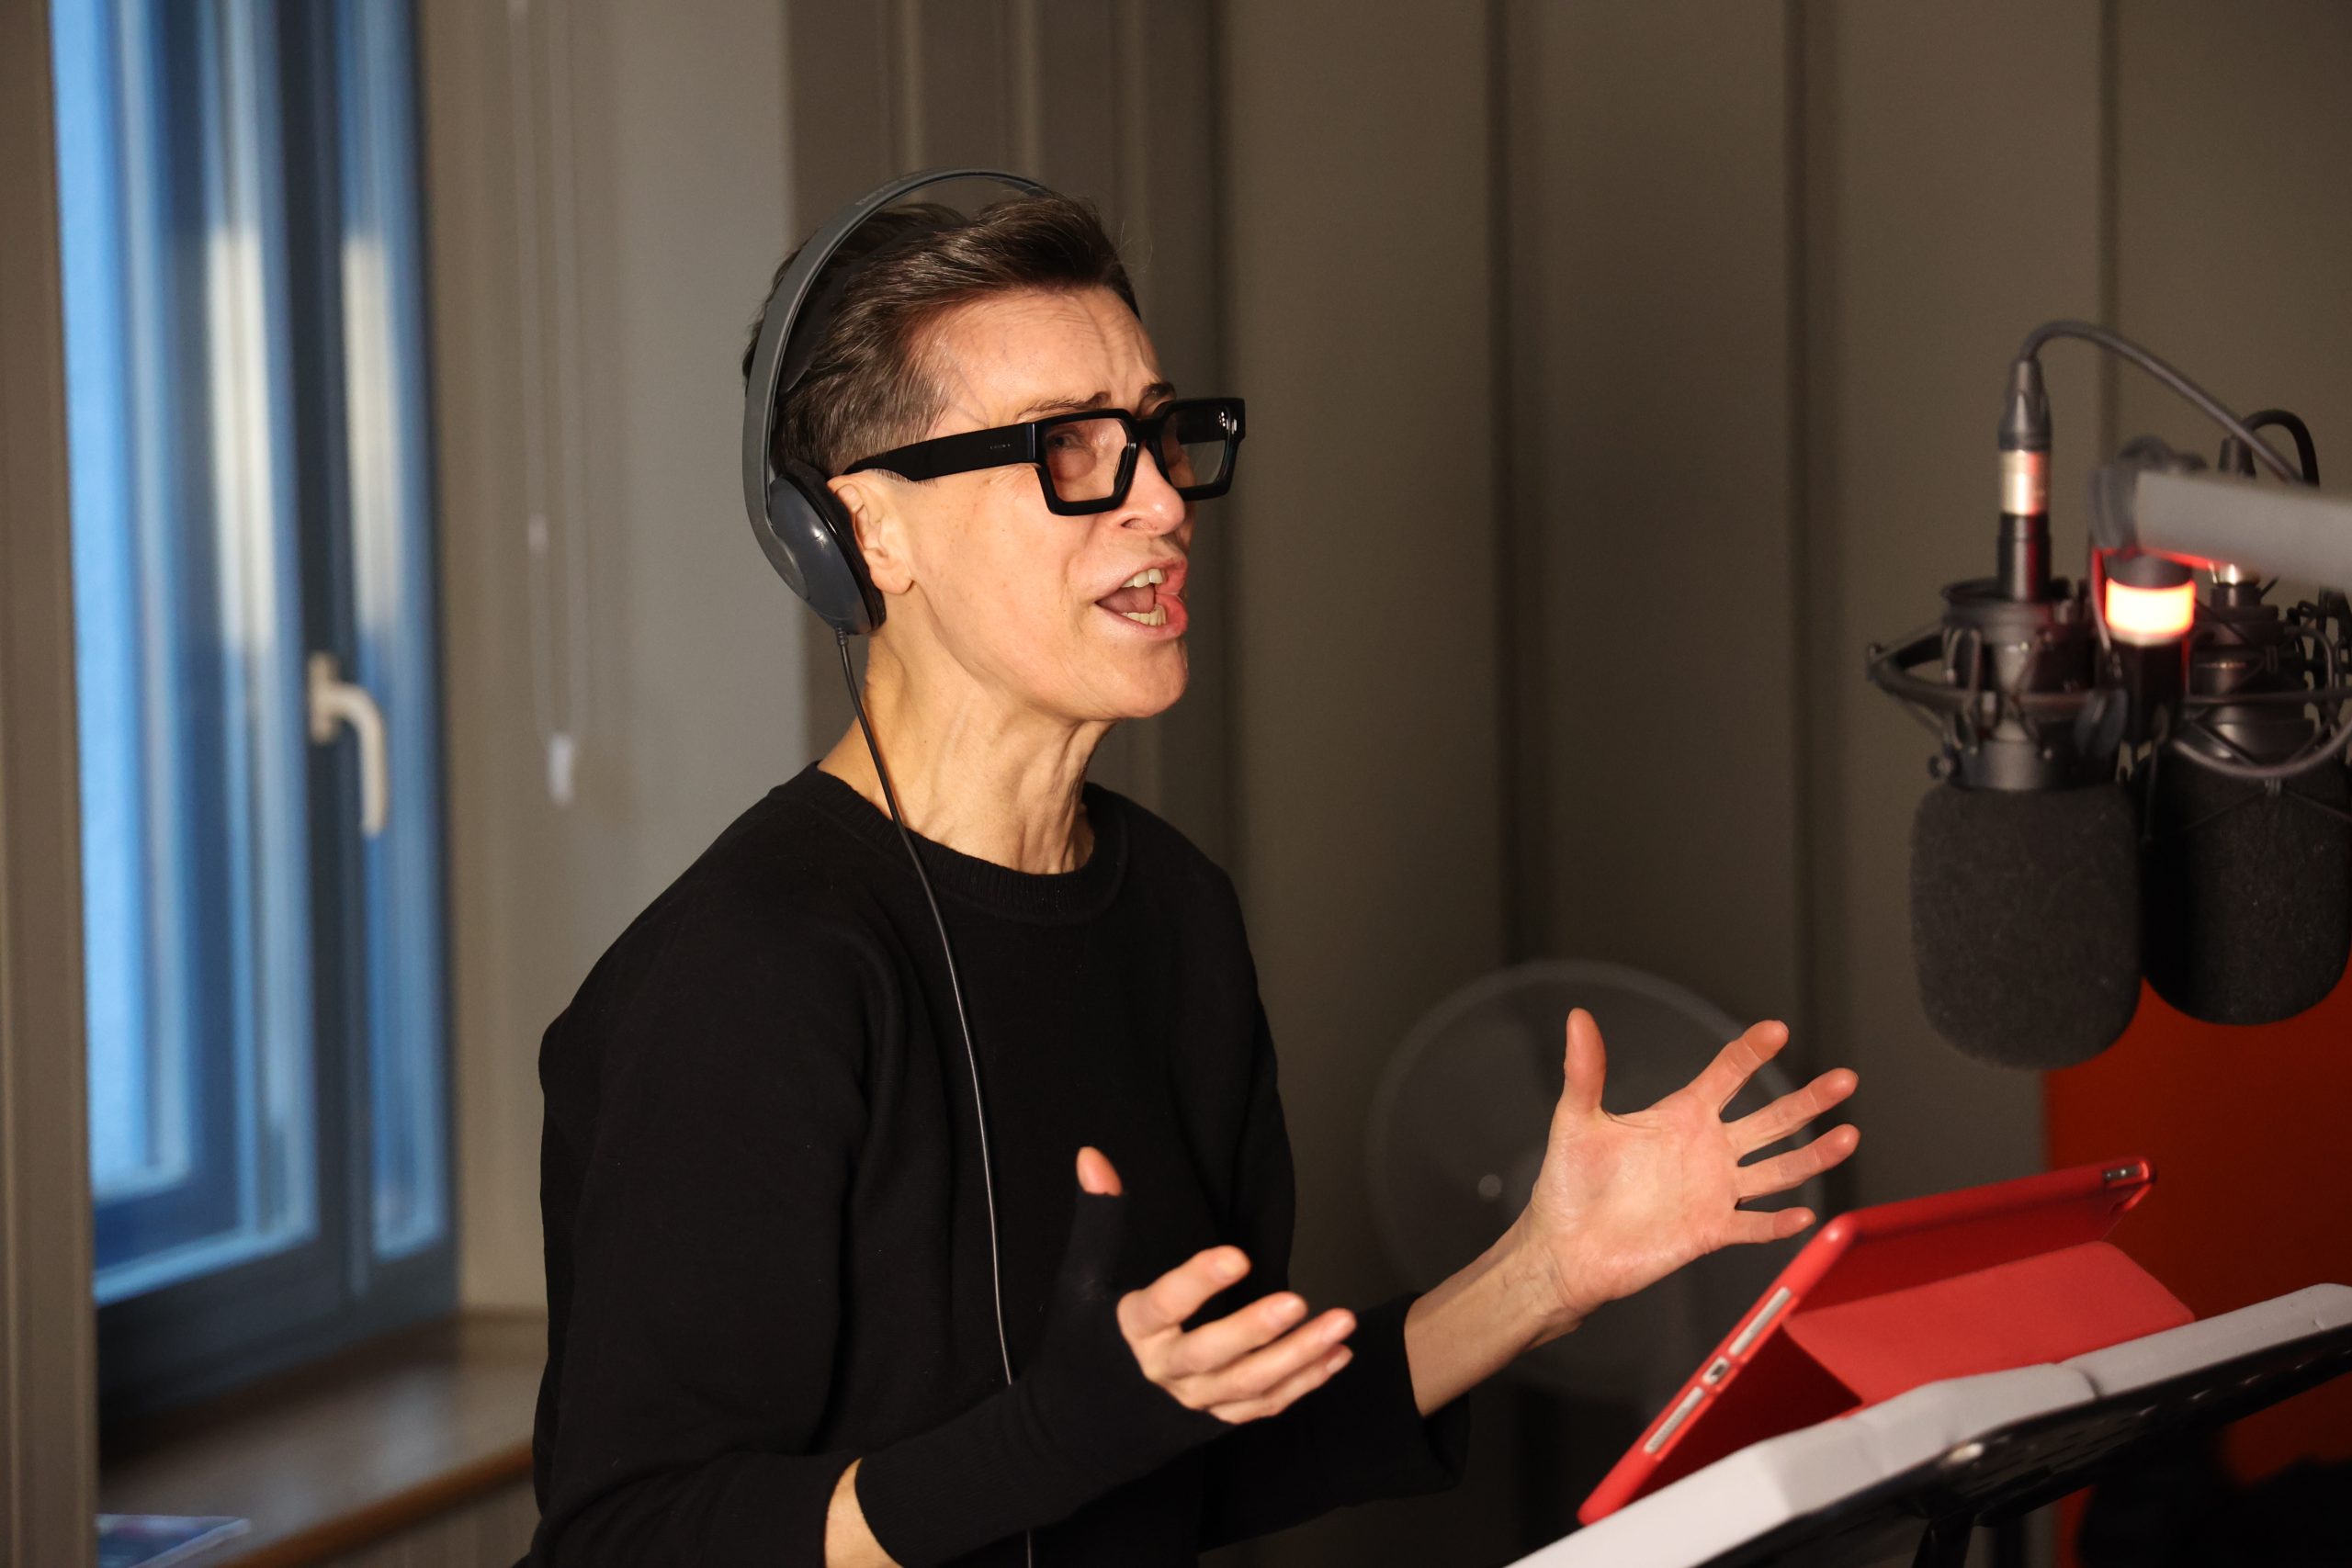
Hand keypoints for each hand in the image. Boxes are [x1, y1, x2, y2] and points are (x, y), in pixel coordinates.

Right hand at [1076, 1147, 1357, 1422]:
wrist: (1081, 1426)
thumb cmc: (1085, 1345)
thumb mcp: (1080, 1281)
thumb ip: (1098, 1219)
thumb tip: (1092, 1156)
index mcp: (1131, 1330)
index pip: (1165, 1304)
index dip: (1199, 1282)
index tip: (1238, 1256)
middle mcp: (1163, 1370)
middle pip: (1211, 1355)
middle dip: (1255, 1330)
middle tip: (1298, 1302)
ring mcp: (1193, 1401)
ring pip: (1248, 1385)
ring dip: (1299, 1357)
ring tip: (1341, 1324)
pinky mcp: (1216, 1419)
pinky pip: (1263, 1406)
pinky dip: (1304, 1384)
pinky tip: (1338, 1354)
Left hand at [1508, 1010, 1858, 1336]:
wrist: (1565, 1249)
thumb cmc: (1569, 1185)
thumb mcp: (1576, 1120)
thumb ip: (1585, 1071)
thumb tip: (1577, 1018)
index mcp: (1680, 1115)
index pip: (1728, 1074)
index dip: (1752, 1051)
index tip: (1776, 1030)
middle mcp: (1707, 1149)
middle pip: (1770, 1118)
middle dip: (1808, 1100)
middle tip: (1845, 1079)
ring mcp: (1714, 1190)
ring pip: (1777, 1169)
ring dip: (1813, 1156)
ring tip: (1849, 1137)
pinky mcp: (1711, 1231)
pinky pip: (1755, 1225)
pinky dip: (1779, 1222)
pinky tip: (1804, 1214)